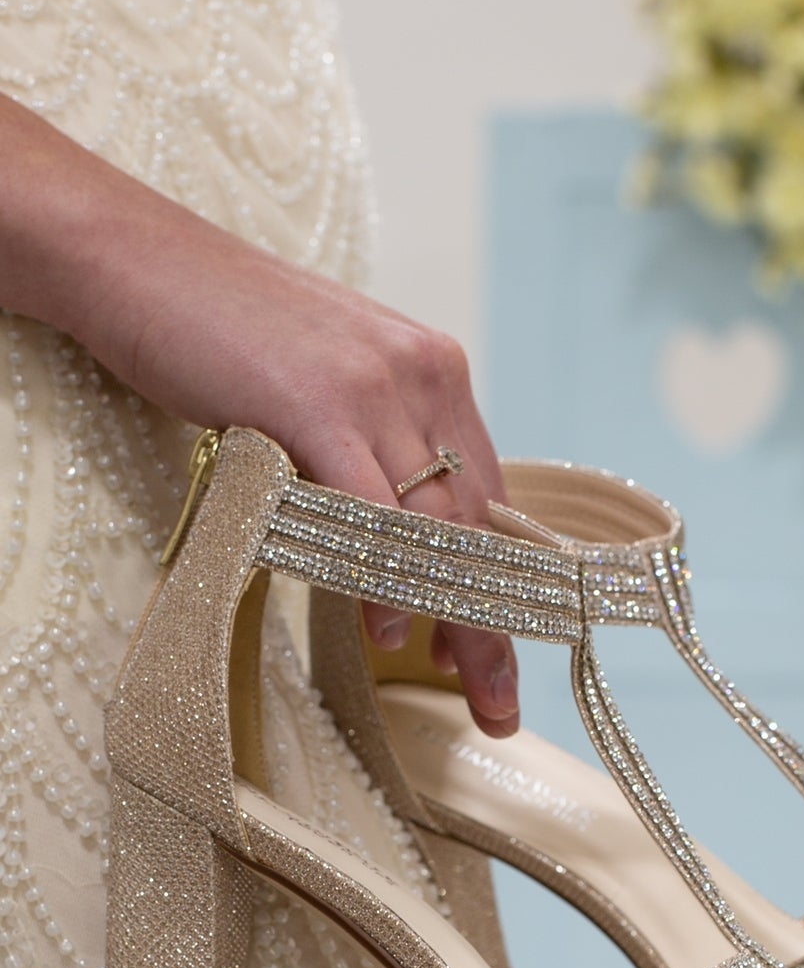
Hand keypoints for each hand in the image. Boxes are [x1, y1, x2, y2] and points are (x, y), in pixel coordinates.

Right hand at [0, 94, 518, 735]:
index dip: (500, 588)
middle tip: (496, 707)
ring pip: (438, 529)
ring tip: (451, 686)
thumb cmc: (225, 334)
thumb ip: (375, 451)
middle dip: (493, 626)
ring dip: (452, 620)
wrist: (139, 260)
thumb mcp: (329, 387)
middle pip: (482, 527)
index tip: (497, 660)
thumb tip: (398, 547)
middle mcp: (425, 376)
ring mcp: (378, 387)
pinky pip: (373, 517)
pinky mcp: (321, 403)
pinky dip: (385, 583)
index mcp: (436, 372)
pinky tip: (389, 635)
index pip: (492, 501)